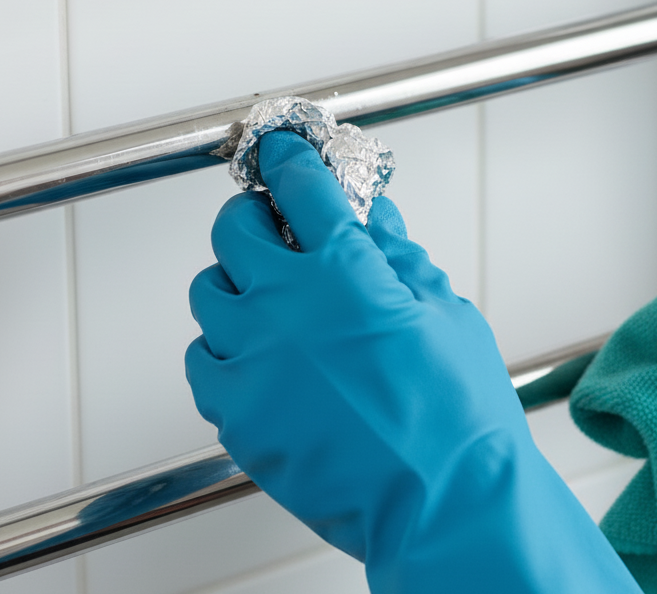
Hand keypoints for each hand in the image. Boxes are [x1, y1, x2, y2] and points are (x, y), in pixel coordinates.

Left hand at [186, 131, 639, 593]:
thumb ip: (398, 255)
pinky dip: (221, 348)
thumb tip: (374, 219)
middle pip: (234, 227)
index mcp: (345, 270)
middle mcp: (288, 304)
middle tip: (273, 227)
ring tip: (266, 299)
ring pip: (208, 289)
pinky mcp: (236, 412)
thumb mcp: (442, 311)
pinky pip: (200, 358)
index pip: (300, 186)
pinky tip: (255, 357)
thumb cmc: (456, 415)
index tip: (281, 153)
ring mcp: (253, 358)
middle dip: (254, 217)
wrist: (444, 503)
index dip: (287, 159)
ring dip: (235, 282)